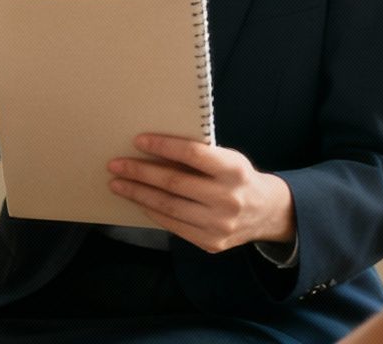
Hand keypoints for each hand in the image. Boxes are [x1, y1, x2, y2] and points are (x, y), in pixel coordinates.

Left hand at [108, 134, 294, 253]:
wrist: (266, 213)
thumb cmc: (238, 178)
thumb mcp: (228, 160)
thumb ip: (199, 158)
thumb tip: (152, 150)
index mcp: (234, 170)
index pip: (193, 154)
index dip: (163, 146)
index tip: (138, 140)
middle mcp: (228, 198)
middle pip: (174, 184)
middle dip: (140, 173)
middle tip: (115, 165)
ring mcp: (219, 224)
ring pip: (169, 207)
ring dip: (138, 194)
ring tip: (118, 184)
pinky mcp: (211, 243)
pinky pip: (174, 225)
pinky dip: (153, 211)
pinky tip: (139, 201)